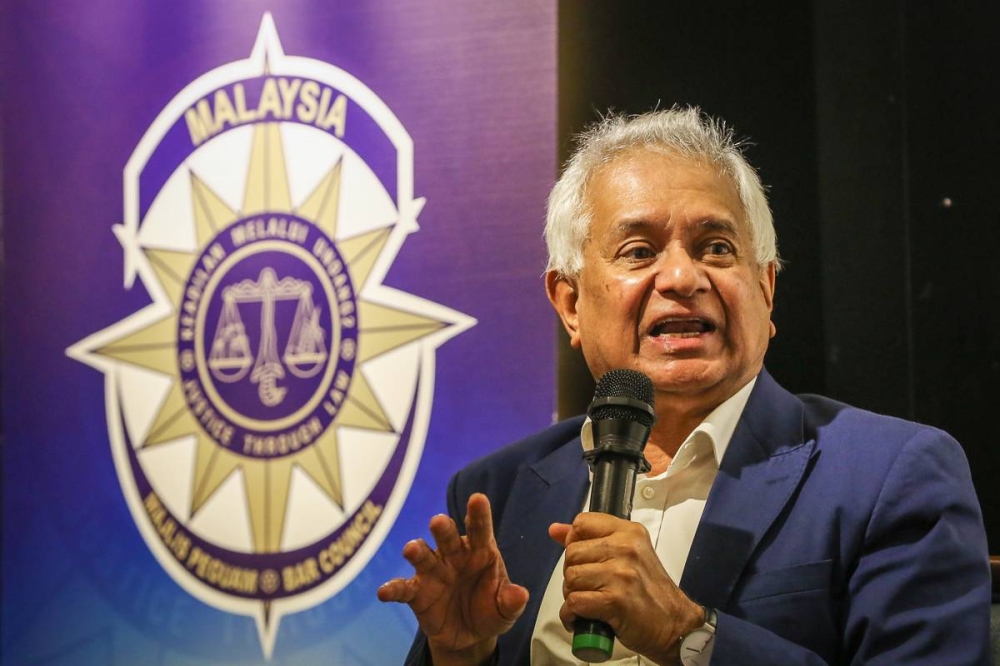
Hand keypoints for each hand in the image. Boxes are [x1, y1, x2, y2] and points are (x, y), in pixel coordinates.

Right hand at [378, 493, 528, 665]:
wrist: (470, 635)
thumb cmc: (491, 611)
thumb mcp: (506, 610)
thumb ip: (511, 601)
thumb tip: (520, 595)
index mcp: (480, 552)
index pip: (480, 530)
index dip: (478, 514)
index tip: (478, 499)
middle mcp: (454, 556)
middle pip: (447, 537)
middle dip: (443, 528)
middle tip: (438, 522)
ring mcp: (434, 572)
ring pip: (423, 556)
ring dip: (417, 551)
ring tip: (412, 549)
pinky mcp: (417, 593)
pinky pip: (403, 588)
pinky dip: (393, 589)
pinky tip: (384, 592)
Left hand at [549, 513, 703, 665]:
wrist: (674, 624)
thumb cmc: (648, 591)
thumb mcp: (626, 555)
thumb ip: (590, 540)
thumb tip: (555, 529)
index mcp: (628, 532)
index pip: (582, 523)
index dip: (575, 543)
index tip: (585, 560)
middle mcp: (625, 548)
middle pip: (572, 554)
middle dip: (573, 574)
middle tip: (588, 588)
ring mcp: (620, 573)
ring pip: (571, 579)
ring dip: (572, 596)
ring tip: (588, 603)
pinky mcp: (615, 600)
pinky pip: (574, 603)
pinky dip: (572, 616)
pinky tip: (582, 619)